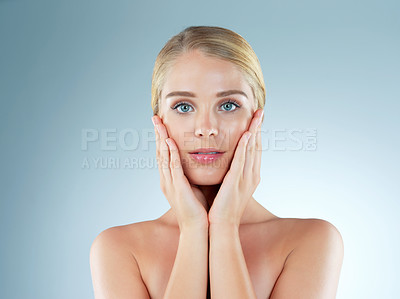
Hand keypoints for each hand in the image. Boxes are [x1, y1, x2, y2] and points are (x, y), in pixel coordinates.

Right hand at [152, 115, 208, 229]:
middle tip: (155, 117)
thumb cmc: (197, 207)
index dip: (162, 138)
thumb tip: (198, 159)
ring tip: (159, 124)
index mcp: (170, 179)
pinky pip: (173, 168)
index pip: (164, 154)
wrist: (197, 228)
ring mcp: (170, 183)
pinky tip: (170, 142)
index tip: (162, 123)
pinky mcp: (178, 188)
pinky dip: (171, 154)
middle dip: (157, 134)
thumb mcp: (193, 185)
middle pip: (160, 152)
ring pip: (164, 157)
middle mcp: (167, 179)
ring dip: (161, 139)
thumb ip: (191, 172)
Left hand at [208, 109, 263, 226]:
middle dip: (258, 128)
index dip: (256, 133)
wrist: (221, 225)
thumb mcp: (229, 185)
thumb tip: (225, 160)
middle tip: (260, 111)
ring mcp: (245, 179)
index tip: (256, 119)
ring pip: (252, 151)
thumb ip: (230, 172)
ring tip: (256, 116)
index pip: (254, 150)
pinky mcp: (236, 182)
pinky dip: (245, 147)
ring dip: (254, 132)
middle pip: (256, 147)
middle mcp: (251, 175)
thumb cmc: (222, 206)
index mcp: (250, 176)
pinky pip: (242, 161)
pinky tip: (246, 135)